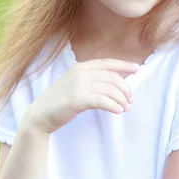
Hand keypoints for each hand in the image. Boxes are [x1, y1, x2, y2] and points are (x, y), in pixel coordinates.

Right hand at [25, 58, 139, 133]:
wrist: (40, 114)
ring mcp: (79, 85)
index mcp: (81, 67)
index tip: (138, 69)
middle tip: (130, 100)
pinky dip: (114, 106)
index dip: (124, 65)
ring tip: (125, 108)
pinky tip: (117, 111)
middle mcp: (81, 73)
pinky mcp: (78, 99)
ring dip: (122, 100)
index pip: (108, 63)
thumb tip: (115, 85)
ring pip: (110, 89)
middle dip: (126, 89)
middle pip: (113, 77)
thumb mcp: (75, 84)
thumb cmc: (60, 102)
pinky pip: (103, 101)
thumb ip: (91, 80)